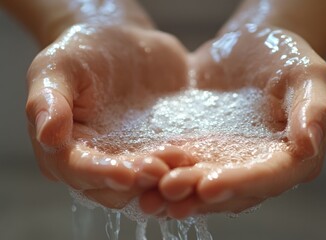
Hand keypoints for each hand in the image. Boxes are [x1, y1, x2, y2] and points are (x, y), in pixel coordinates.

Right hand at [26, 23, 191, 207]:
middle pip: (115, 185)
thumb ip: (48, 100)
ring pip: (145, 181)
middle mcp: (97, 161)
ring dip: (164, 178)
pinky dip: (182, 166)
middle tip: (163, 170)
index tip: (127, 174)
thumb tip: (47, 135)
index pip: (78, 170)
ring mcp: (129, 157)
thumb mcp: (57, 67)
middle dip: (139, 181)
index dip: (101, 175)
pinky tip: (196, 158)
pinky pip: (170, 163)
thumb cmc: (82, 52)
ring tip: (184, 162)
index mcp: (64, 149)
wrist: (122, 42)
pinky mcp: (156, 148)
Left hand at [139, 24, 325, 218]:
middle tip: (169, 191)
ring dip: (177, 190)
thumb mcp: (308, 74)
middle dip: (198, 192)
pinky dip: (165, 170)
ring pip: (202, 182)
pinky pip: (183, 163)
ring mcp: (226, 161)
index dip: (240, 183)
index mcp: (290, 156)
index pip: (269, 176)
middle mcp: (257, 167)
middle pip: (230, 189)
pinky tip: (144, 171)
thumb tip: (310, 143)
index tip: (209, 185)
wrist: (245, 48)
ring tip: (149, 193)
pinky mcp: (202, 150)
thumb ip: (314, 108)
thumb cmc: (282, 57)